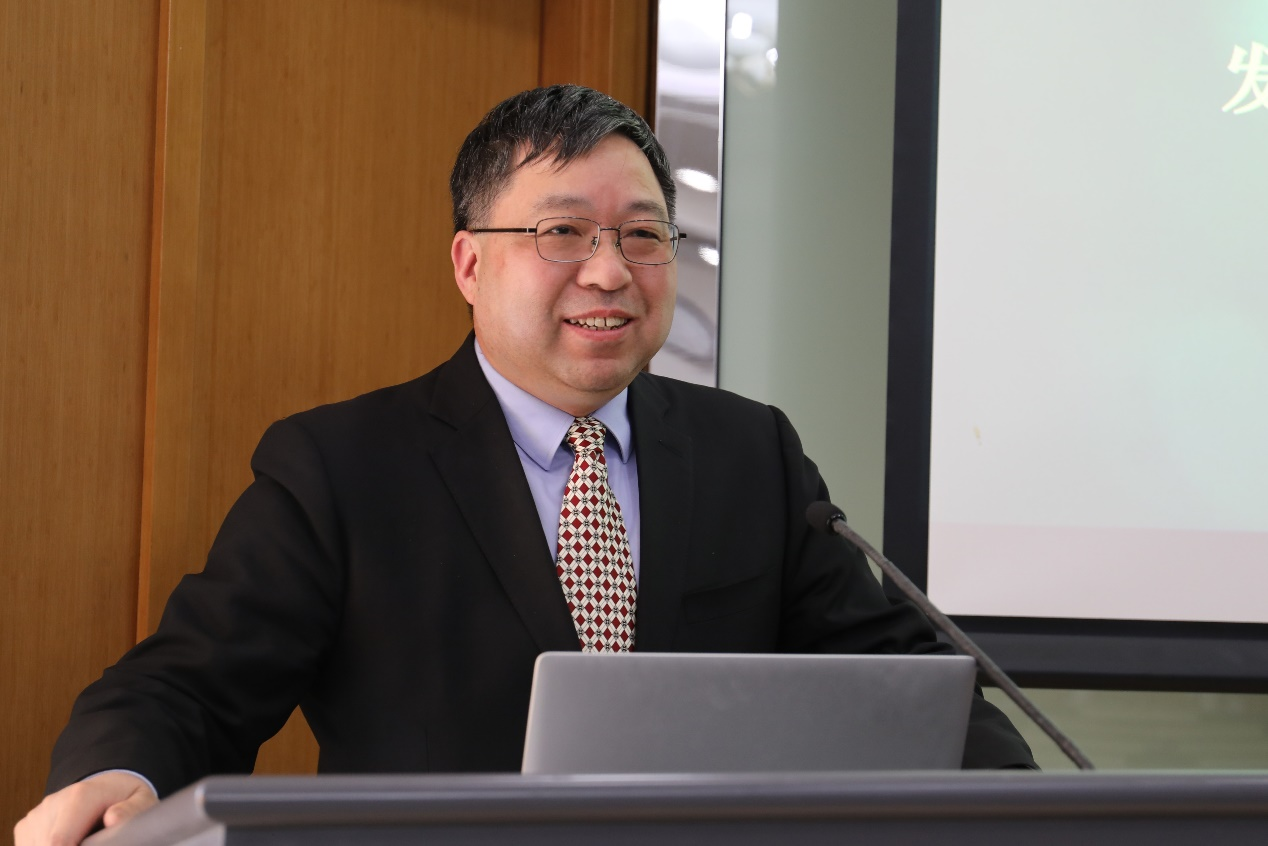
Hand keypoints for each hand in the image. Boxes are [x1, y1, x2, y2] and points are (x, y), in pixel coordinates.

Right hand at [14, 771, 157, 845]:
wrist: (105, 787)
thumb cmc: (125, 798)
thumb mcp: (141, 801)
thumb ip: (131, 811)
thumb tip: (113, 819)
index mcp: (80, 796)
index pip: (59, 841)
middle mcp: (52, 804)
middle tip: (94, 842)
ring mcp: (35, 816)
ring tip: (85, 840)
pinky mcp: (25, 828)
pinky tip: (70, 842)